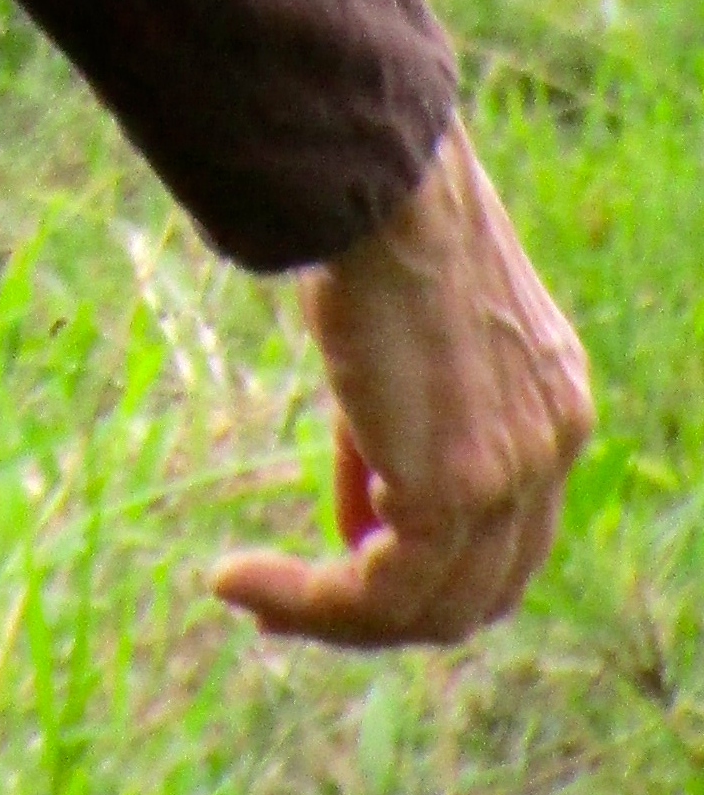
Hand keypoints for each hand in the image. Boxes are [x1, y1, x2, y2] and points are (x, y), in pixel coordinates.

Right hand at [214, 121, 591, 649]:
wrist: (379, 177)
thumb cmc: (372, 221)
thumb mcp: (398, 339)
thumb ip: (390, 433)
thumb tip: (357, 524)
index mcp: (552, 405)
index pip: (503, 532)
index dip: (423, 563)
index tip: (334, 555)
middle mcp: (551, 448)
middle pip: (478, 591)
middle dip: (383, 613)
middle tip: (288, 605)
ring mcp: (512, 475)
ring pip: (428, 609)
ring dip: (329, 617)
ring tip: (248, 596)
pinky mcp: (454, 489)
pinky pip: (378, 593)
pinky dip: (307, 604)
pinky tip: (243, 580)